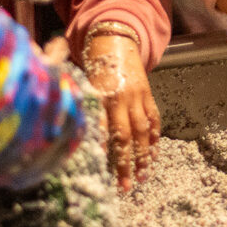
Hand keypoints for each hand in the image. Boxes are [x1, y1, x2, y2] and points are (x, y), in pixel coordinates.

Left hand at [83, 32, 160, 191]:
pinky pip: (154, 119)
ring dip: (144, 156)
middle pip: (126, 136)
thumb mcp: (81, 83)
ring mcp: (138, 97)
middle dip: (127, 163)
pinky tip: (154, 154)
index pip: (105, 128)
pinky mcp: (148, 95)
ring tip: (143, 176)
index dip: (106, 150)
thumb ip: (81, 107)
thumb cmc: (91, 66)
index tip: (104, 172)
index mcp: (102, 96)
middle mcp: (122, 98)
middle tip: (126, 186)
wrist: (114, 40)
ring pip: (143, 131)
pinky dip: (154, 138)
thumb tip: (72, 137)